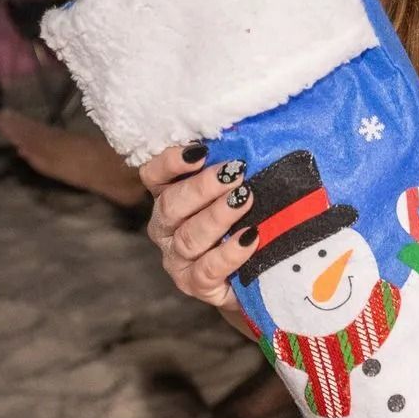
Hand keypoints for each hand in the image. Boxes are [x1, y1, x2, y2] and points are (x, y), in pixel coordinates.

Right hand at [138, 144, 260, 316]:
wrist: (261, 273)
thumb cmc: (251, 218)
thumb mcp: (243, 189)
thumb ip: (240, 166)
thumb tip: (264, 133)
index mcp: (171, 197)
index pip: (154, 175)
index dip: (170, 162)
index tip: (201, 151)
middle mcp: (167, 228)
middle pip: (170, 205)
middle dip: (203, 187)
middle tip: (235, 174)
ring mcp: (178, 259)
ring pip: (188, 237)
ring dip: (217, 216)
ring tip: (246, 199)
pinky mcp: (196, 285)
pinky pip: (207, 269)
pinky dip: (229, 253)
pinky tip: (250, 237)